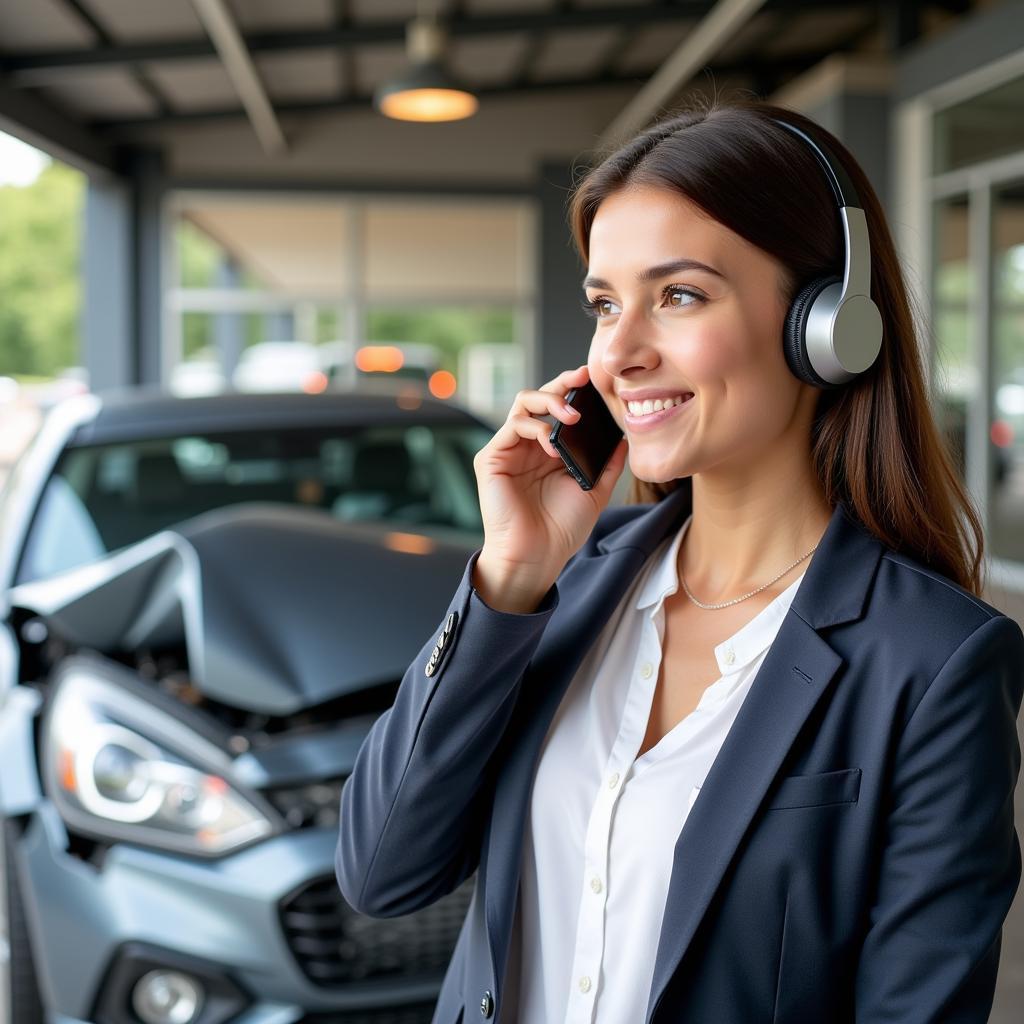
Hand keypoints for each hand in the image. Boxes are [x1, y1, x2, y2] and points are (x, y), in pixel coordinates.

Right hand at [471, 364, 627, 611]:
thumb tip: (624, 436)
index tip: (591, 378)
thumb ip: (607, 463)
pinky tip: (553, 444)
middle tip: (582, 381)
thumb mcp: (594, 490)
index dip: (571, 388)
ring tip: (573, 416)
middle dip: (561, 384)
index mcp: (547, 449)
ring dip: (550, 402)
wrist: (537, 557)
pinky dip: (536, 427)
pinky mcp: (492, 459)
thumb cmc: (561, 529)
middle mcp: (526, 445)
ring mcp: (508, 451)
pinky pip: (512, 427)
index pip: (557, 408)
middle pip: (538, 397)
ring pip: (522, 404)